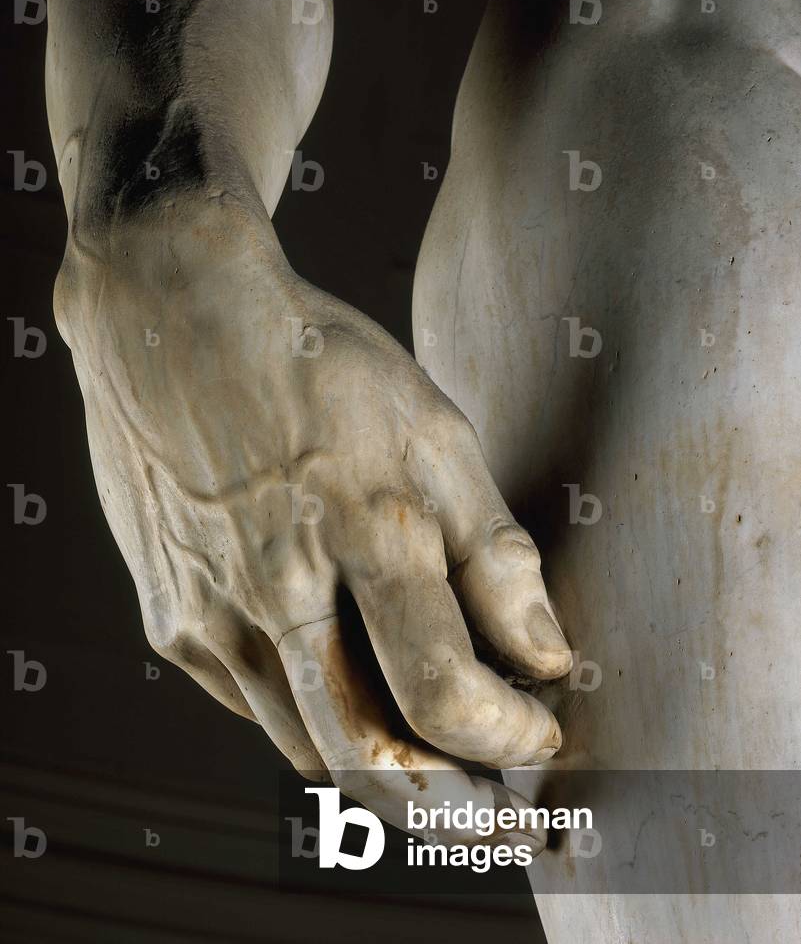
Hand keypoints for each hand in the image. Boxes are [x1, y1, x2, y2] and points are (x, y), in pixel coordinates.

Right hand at [55, 197, 571, 846]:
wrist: (174, 319)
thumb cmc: (316, 366)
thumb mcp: (431, 429)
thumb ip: (492, 551)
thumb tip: (547, 653)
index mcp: (360, 531)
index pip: (442, 693)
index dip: (507, 733)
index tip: (541, 728)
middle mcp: (276, 590)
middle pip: (366, 755)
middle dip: (447, 804)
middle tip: (497, 809)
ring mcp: (211, 613)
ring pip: (306, 746)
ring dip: (381, 773)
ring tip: (435, 766)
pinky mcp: (171, 619)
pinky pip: (252, 705)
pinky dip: (312, 722)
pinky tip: (346, 694)